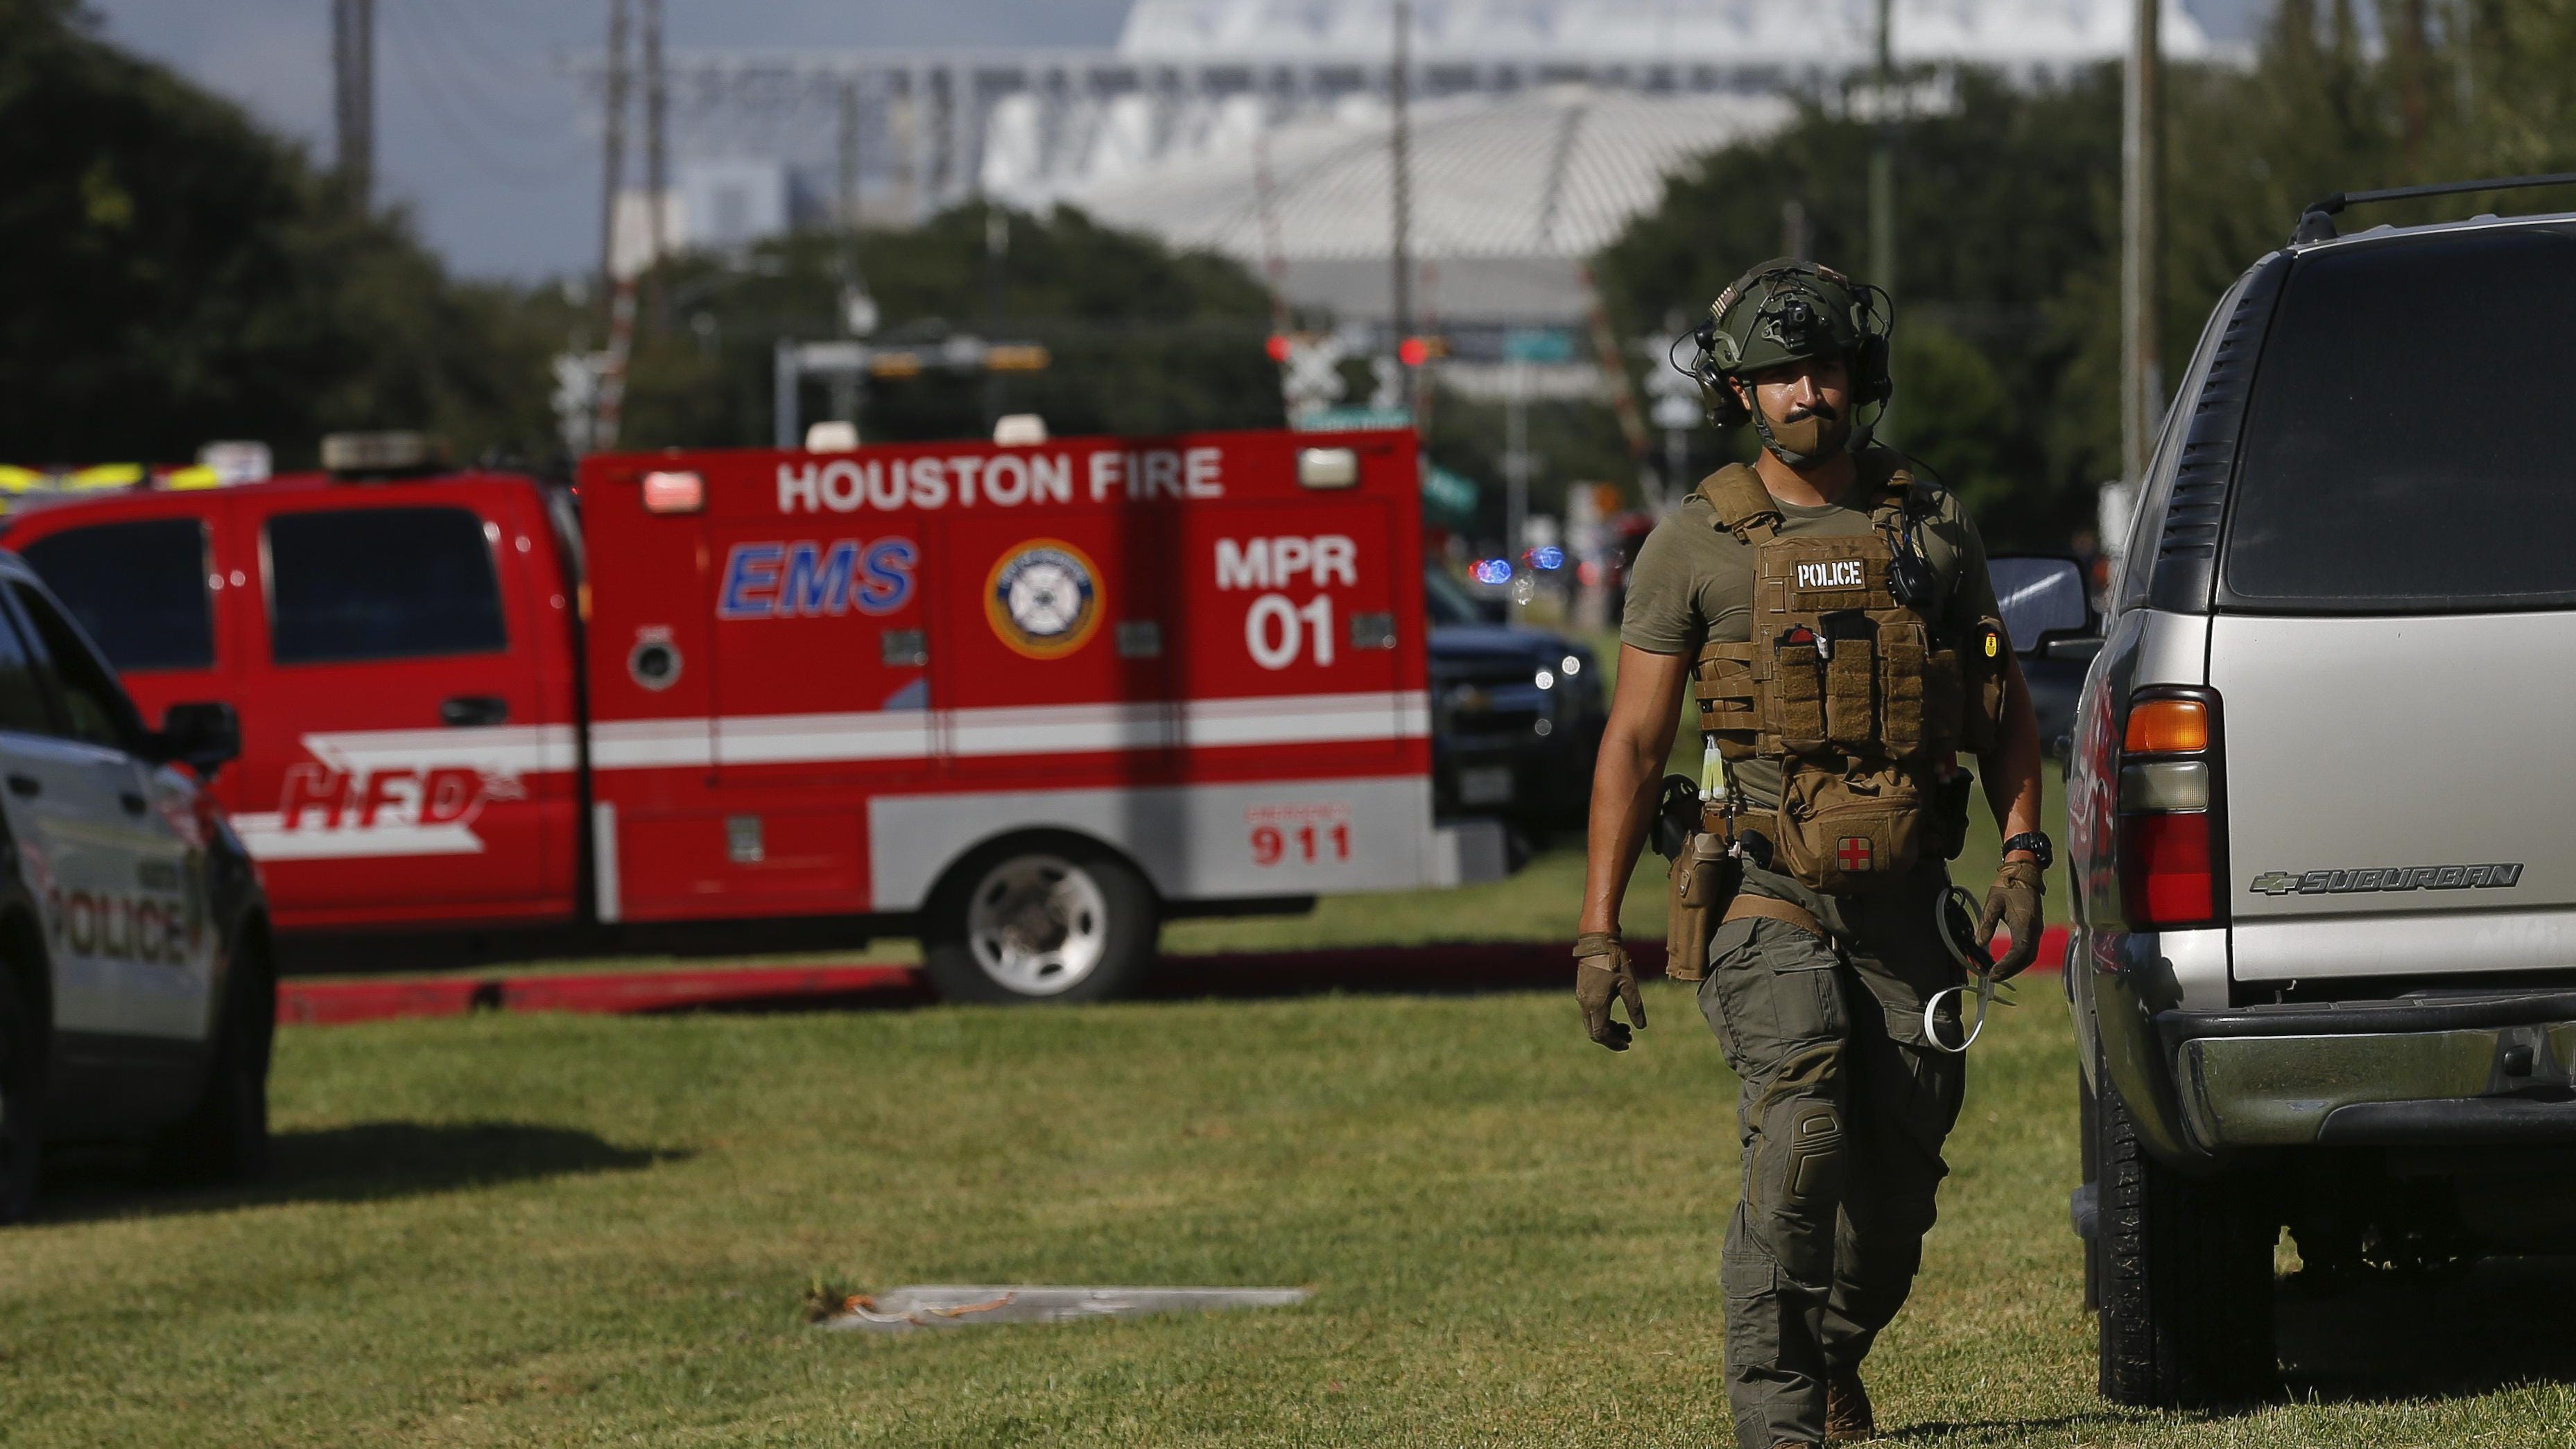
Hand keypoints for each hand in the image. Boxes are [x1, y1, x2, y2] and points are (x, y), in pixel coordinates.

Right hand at [1574, 931, 1645, 1049]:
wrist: (1597, 942)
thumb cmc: (1615, 961)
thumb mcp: (1629, 984)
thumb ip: (1635, 1007)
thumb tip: (1641, 1027)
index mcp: (1596, 1005)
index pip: (1601, 1034)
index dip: (1614, 1043)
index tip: (1628, 1043)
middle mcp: (1585, 1004)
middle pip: (1594, 1033)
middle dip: (1611, 1039)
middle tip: (1628, 1038)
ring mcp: (1581, 998)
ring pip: (1591, 1024)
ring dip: (1607, 1029)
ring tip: (1625, 1027)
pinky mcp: (1582, 992)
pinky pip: (1590, 1014)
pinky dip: (1602, 1020)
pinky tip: (1615, 1015)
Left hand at [1978, 857, 2045, 980]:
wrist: (2024, 873)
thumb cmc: (2008, 885)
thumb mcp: (1993, 902)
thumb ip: (1987, 923)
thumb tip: (1979, 943)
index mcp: (2025, 923)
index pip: (2019, 951)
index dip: (2007, 965)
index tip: (1992, 972)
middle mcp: (2034, 929)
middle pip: (2026, 958)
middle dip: (2010, 971)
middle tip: (1992, 977)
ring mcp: (2036, 930)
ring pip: (2029, 956)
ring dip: (2014, 967)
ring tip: (1996, 973)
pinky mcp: (2034, 930)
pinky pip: (2028, 950)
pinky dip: (2017, 960)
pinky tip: (2005, 963)